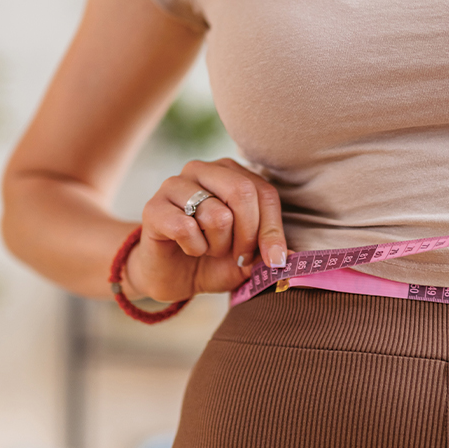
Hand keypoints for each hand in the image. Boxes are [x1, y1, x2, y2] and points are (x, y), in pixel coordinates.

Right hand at [123, 158, 288, 301]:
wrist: (172, 277)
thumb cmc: (214, 260)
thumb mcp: (250, 259)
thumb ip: (270, 252)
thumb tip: (294, 257)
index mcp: (232, 173)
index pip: (265, 193)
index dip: (273, 231)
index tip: (273, 260)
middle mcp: (204, 170)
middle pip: (242, 193)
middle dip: (247, 237)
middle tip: (238, 256)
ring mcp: (175, 184)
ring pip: (217, 214)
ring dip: (218, 245)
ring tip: (208, 249)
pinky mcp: (153, 206)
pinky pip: (186, 228)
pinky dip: (193, 248)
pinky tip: (187, 248)